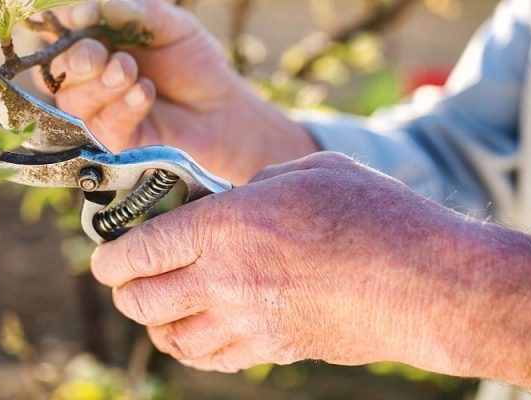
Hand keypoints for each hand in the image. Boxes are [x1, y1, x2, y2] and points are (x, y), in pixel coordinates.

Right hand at [39, 0, 316, 183]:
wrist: (223, 109)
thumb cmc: (194, 62)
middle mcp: (86, 75)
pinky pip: (101, 124)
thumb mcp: (173, 24)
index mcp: (93, 38)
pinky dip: (122, 106)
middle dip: (76, 58)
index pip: (57, 26)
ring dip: (101, 84)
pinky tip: (145, 93)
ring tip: (132, 72)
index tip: (79, 13)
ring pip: (72, 99)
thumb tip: (95, 8)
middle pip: (55, 68)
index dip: (59, 19)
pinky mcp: (111, 141)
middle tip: (102, 54)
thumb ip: (137, 10)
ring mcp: (95, 110)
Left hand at [89, 152, 451, 371]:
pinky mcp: (274, 349)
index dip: (110, 256)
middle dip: (124, 290)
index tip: (103, 257)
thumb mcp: (309, 170)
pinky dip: (191, 348)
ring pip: (170, 338)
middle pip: (142, 298)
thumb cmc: (375, 214)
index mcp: (226, 225)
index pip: (140, 249)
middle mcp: (224, 279)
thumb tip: (235, 196)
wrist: (427, 283)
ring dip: (154, 323)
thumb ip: (257, 182)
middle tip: (125, 278)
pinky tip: (196, 333)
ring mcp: (247, 322)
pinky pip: (211, 360)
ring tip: (157, 306)